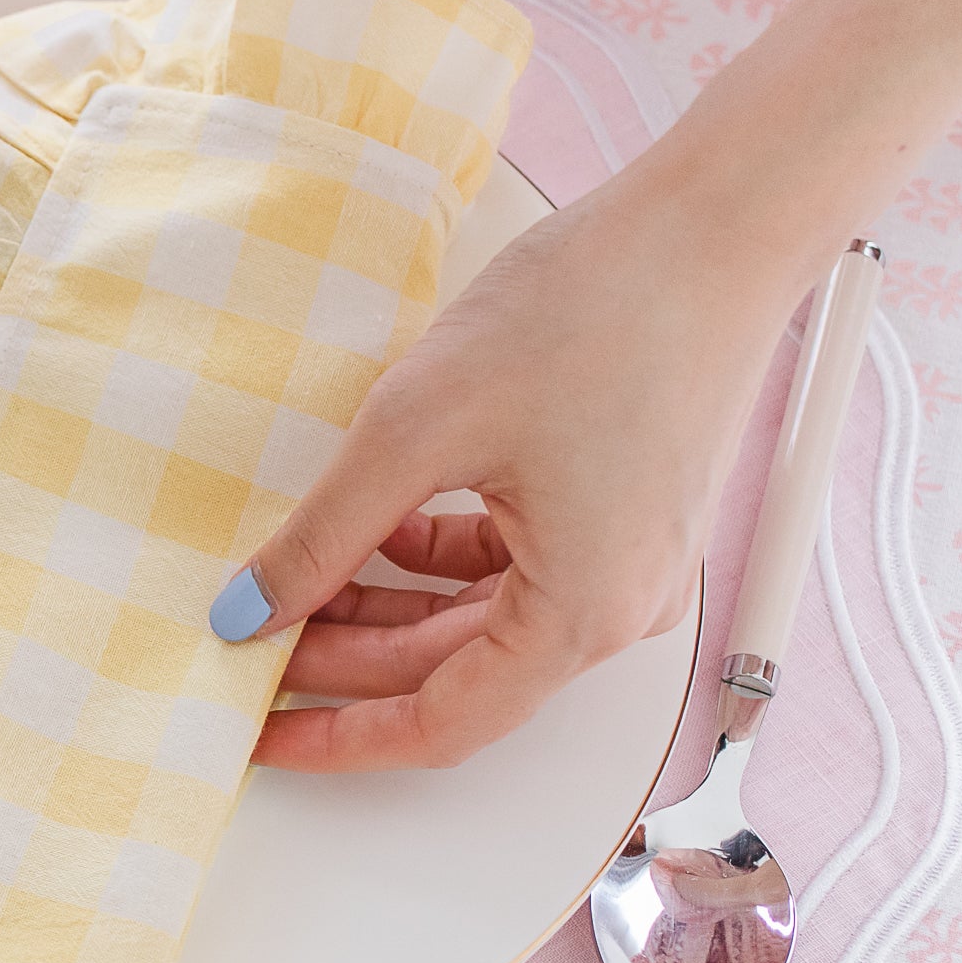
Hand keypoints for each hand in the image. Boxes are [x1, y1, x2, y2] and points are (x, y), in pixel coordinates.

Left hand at [214, 172, 812, 770]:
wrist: (712, 224)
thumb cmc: (597, 310)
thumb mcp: (415, 427)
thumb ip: (323, 534)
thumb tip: (249, 611)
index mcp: (584, 614)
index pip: (441, 723)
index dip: (340, 738)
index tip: (262, 737)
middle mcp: (620, 606)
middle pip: (455, 673)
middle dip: (346, 663)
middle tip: (250, 643)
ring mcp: (627, 561)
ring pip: (477, 622)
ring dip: (382, 610)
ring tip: (290, 586)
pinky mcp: (619, 512)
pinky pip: (510, 569)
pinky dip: (431, 562)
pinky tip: (368, 528)